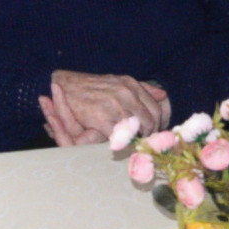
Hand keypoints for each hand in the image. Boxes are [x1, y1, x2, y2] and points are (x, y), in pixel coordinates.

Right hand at [41, 70, 168, 146]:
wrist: (65, 85)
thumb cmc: (93, 87)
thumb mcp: (119, 82)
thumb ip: (142, 88)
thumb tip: (163, 95)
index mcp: (132, 85)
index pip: (156, 110)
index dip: (157, 126)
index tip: (152, 134)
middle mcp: (126, 93)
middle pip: (149, 122)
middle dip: (148, 136)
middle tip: (143, 144)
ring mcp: (113, 105)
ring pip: (135, 131)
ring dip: (135, 141)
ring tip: (131, 145)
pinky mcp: (100, 117)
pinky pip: (118, 136)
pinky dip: (120, 144)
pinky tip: (118, 146)